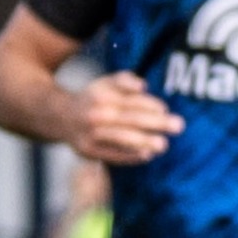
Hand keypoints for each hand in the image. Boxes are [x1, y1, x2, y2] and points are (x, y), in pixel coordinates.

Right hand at [67, 73, 184, 163]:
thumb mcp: (104, 84)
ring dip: (144, 141)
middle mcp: (95, 114)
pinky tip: (146, 155)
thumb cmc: (93, 99)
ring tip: (164, 145)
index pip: (130, 100)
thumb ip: (124, 81)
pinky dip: (129, 156)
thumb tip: (143, 86)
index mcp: (101, 95)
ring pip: (120, 137)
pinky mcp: (87, 151)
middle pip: (129, 118)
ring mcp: (90, 134)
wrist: (59, 117)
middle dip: (156, 122)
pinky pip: (111, 155)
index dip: (149, 104)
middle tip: (178, 126)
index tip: (165, 109)